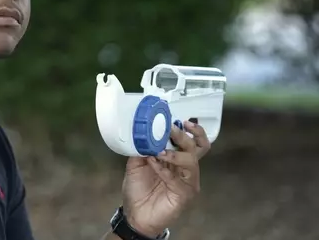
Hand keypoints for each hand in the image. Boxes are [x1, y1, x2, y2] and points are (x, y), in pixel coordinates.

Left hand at [121, 120, 209, 236]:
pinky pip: (177, 179)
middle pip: (197, 148)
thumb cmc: (138, 189)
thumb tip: (143, 132)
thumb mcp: (136, 163)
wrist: (135, 214)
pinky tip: (153, 163)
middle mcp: (186, 169)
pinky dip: (164, 169)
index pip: (192, 142)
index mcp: (177, 159)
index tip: (180, 119)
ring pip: (191, 162)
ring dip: (174, 153)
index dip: (190, 129)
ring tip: (159, 150)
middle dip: (184, 136)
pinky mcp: (184, 195)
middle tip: (172, 129)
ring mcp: (187, 182)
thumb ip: (142, 148)